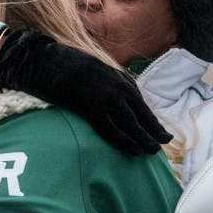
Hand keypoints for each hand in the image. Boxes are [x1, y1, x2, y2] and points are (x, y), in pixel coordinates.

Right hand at [0, 29, 171, 155]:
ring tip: (152, 151)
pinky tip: (135, 151)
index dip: (153, 121)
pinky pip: (112, 130)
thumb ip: (114, 86)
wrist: (49, 60)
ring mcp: (106, 99)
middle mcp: (118, 89)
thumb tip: (125, 102)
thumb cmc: (71, 68)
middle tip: (162, 145)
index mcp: (121, 80)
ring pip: (131, 125)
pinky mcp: (92, 109)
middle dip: (154, 131)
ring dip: (144, 140)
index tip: (163, 132)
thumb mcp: (100, 73)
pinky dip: (125, 142)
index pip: (142, 105)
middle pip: (142, 116)